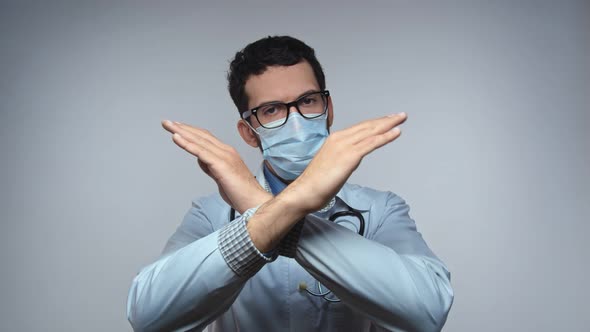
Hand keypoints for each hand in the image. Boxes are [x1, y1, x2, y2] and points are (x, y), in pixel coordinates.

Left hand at [161, 120, 271, 213]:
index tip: (178, 127)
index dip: (191, 131)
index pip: (206, 138)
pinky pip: (200, 152)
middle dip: (183, 128)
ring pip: (199, 140)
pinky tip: (176, 137)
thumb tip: (202, 161)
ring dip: (182, 132)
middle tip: (167, 122)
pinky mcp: (221, 165)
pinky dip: (187, 143)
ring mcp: (224, 156)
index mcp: (227, 153)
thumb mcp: (222, 177)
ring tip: (168, 125)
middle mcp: (226, 151)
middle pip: (201, 135)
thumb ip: (212, 167)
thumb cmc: (241, 193)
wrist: (255, 203)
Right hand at [285, 112, 406, 212]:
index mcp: (335, 139)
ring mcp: (345, 146)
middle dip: (385, 120)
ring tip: (402, 118)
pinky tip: (396, 132)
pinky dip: (386, 136)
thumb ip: (343, 158)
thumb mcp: (332, 164)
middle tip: (400, 115)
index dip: (375, 123)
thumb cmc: (316, 182)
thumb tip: (352, 159)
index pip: (360, 128)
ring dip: (389, 124)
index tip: (387, 119)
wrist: (306, 190)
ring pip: (371, 131)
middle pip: (368, 126)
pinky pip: (372, 143)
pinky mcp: (350, 156)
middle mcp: (340, 139)